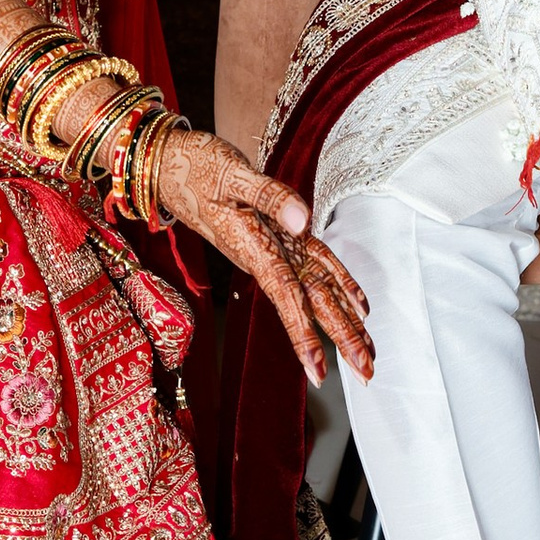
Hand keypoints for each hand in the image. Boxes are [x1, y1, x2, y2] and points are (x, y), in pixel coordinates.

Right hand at [152, 127, 373, 389]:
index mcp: (254, 249)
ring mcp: (275, 248)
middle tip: (367, 372)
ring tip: (368, 353)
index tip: (319, 370)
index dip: (304, 335)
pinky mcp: (279, 235)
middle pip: (311, 304)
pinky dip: (341, 282)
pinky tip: (360, 305)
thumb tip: (302, 221)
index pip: (286, 298)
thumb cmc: (195, 169)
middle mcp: (267, 257)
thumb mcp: (231, 175)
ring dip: (344, 321)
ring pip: (318, 290)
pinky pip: (316, 262)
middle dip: (340, 339)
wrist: (171, 166)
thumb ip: (268, 196)